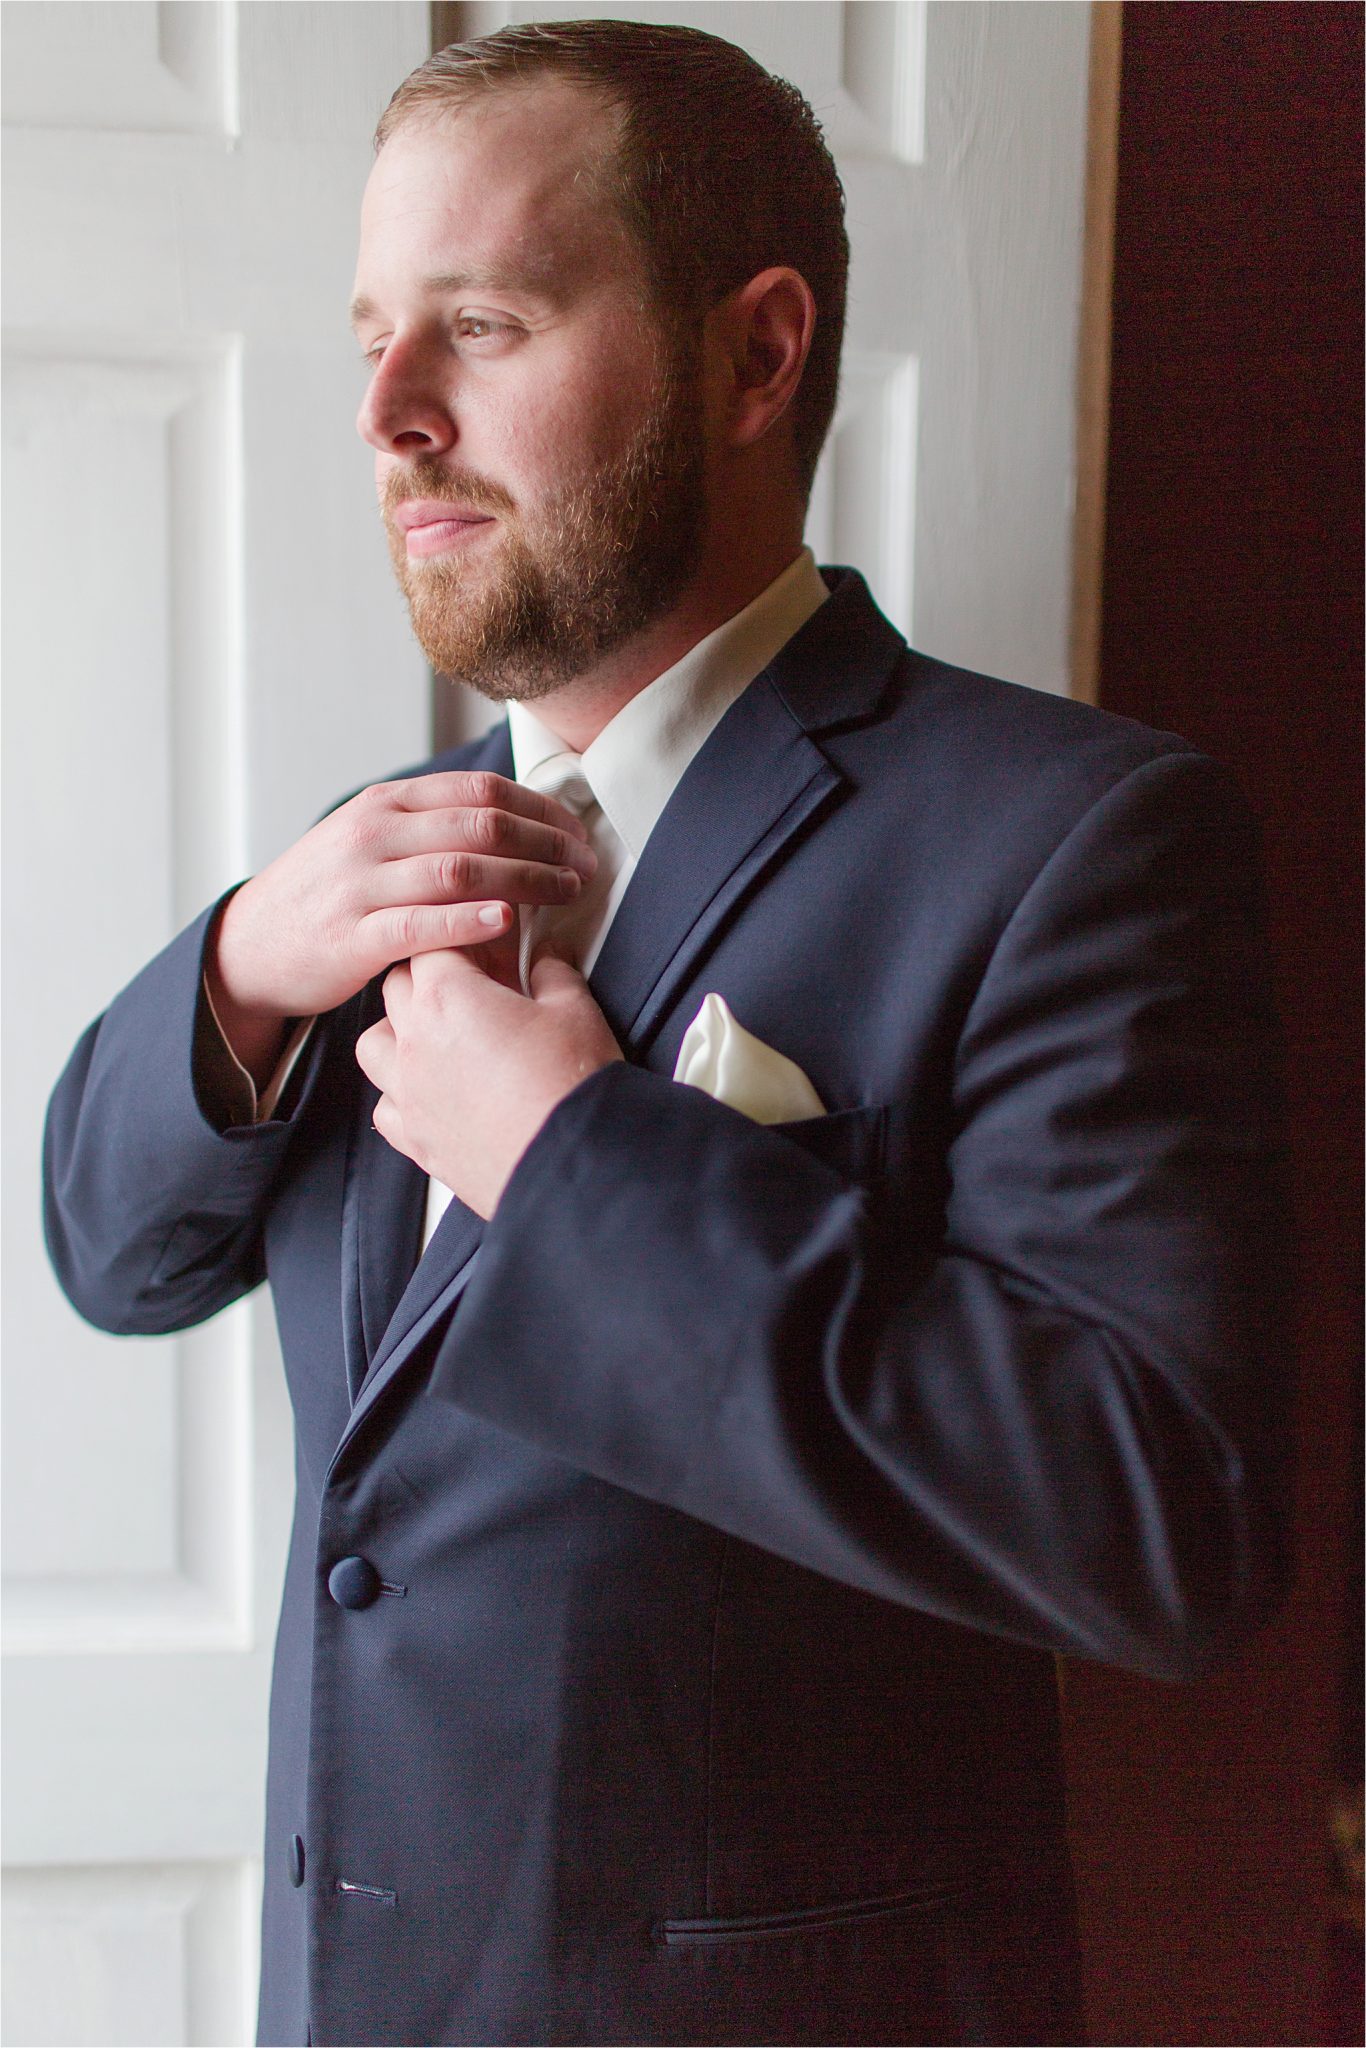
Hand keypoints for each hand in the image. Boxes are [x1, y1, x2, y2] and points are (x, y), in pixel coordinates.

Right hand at [207, 772, 595, 1080]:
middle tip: (588, 865)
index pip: (479, 790)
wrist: (251, 945)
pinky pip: (420, 924)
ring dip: (526, 880)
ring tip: (568, 892)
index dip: (539, 809)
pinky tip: (508, 922)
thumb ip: (429, 826)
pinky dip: (469, 920)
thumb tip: (512, 820)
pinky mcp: (353, 938)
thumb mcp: (369, 839)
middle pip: (480, 825)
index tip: (578, 832)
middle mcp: (374, 834)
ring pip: (459, 870)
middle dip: (546, 843)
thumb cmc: (328, 894)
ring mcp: (361, 884)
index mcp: (386, 804)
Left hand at [355, 947, 622, 1218]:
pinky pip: (385, 1106)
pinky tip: (431, 1091)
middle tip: (472, 984)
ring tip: (436, 1035)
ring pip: (373, 1043)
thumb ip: (554, 973)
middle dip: (428, 976)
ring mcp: (408, 1093)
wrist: (569, 1165)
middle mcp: (415, 1042)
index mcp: (448, 997)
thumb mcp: (575, 1011)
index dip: (461, 939)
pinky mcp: (414, 1139)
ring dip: (397, 1030)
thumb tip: (549, 958)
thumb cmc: (570, 1088)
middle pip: (396, 985)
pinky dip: (400, 1093)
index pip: (432, 944)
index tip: (487, 948)